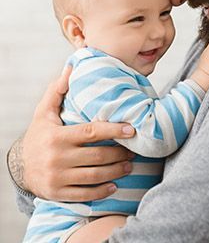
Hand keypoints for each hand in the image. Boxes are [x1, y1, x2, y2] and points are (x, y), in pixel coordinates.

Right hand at [14, 67, 135, 201]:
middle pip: (97, 156)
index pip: (91, 132)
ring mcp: (57, 178)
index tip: (130, 129)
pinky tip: (114, 186)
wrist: (19, 166)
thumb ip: (58, 90)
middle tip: (134, 149)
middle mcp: (57, 158)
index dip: (113, 130)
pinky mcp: (58, 193)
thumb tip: (71, 67)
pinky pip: (84, 194)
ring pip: (94, 176)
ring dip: (116, 171)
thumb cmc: (38, 135)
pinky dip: (101, 191)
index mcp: (57, 136)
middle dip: (119, 153)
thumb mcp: (44, 112)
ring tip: (129, 165)